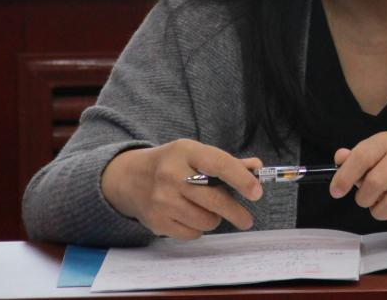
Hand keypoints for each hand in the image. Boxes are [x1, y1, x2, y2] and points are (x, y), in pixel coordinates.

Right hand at [100, 139, 262, 239]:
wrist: (130, 178)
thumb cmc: (171, 164)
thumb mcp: (195, 153)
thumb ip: (226, 162)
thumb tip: (256, 168)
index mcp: (186, 152)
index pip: (218, 164)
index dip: (241, 179)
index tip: (256, 192)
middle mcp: (172, 175)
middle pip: (214, 200)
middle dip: (236, 212)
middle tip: (247, 219)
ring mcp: (162, 200)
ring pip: (206, 220)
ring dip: (214, 218)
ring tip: (209, 210)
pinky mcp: (157, 221)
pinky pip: (192, 233)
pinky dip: (198, 228)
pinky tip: (191, 216)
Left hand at [329, 132, 386, 224]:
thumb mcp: (375, 159)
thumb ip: (355, 160)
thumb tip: (340, 157)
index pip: (363, 156)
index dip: (345, 176)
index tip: (336, 191)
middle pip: (375, 182)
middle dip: (364, 199)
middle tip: (366, 200)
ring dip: (381, 212)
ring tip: (383, 206)